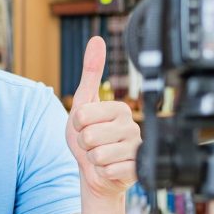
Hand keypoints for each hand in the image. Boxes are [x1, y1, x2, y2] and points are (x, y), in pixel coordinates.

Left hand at [66, 36, 141, 199]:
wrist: (97, 173)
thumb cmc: (89, 138)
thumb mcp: (83, 104)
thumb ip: (90, 73)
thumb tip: (97, 39)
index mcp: (119, 108)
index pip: (81, 116)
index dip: (76, 126)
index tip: (85, 128)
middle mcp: (132, 126)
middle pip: (89, 136)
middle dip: (84, 145)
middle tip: (93, 145)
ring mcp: (136, 149)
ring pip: (98, 155)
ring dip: (93, 160)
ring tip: (101, 157)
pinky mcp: (137, 169)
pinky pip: (109, 171)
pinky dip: (103, 173)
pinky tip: (110, 169)